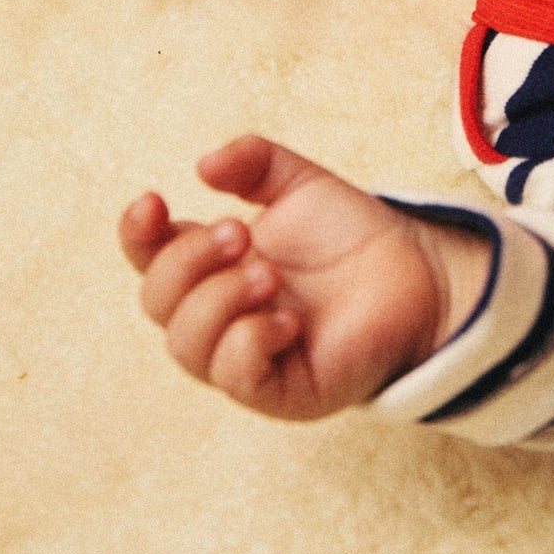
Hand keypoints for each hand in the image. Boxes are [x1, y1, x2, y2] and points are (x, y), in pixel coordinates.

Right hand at [119, 135, 491, 420]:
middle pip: (157, 301)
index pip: (149, 256)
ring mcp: (245, 356)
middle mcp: (218, 314)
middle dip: (188, 261)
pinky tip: (287, 320)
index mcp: (213, 264)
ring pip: (186, 346)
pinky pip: (235, 378)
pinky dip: (248, 343)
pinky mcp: (280, 391)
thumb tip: (202, 165)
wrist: (417, 272)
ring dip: (217, 301)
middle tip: (240, 232)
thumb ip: (253, 162)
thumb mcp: (299, 183)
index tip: (154, 202)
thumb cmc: (351, 234)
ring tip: (269, 274)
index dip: (137, 233)